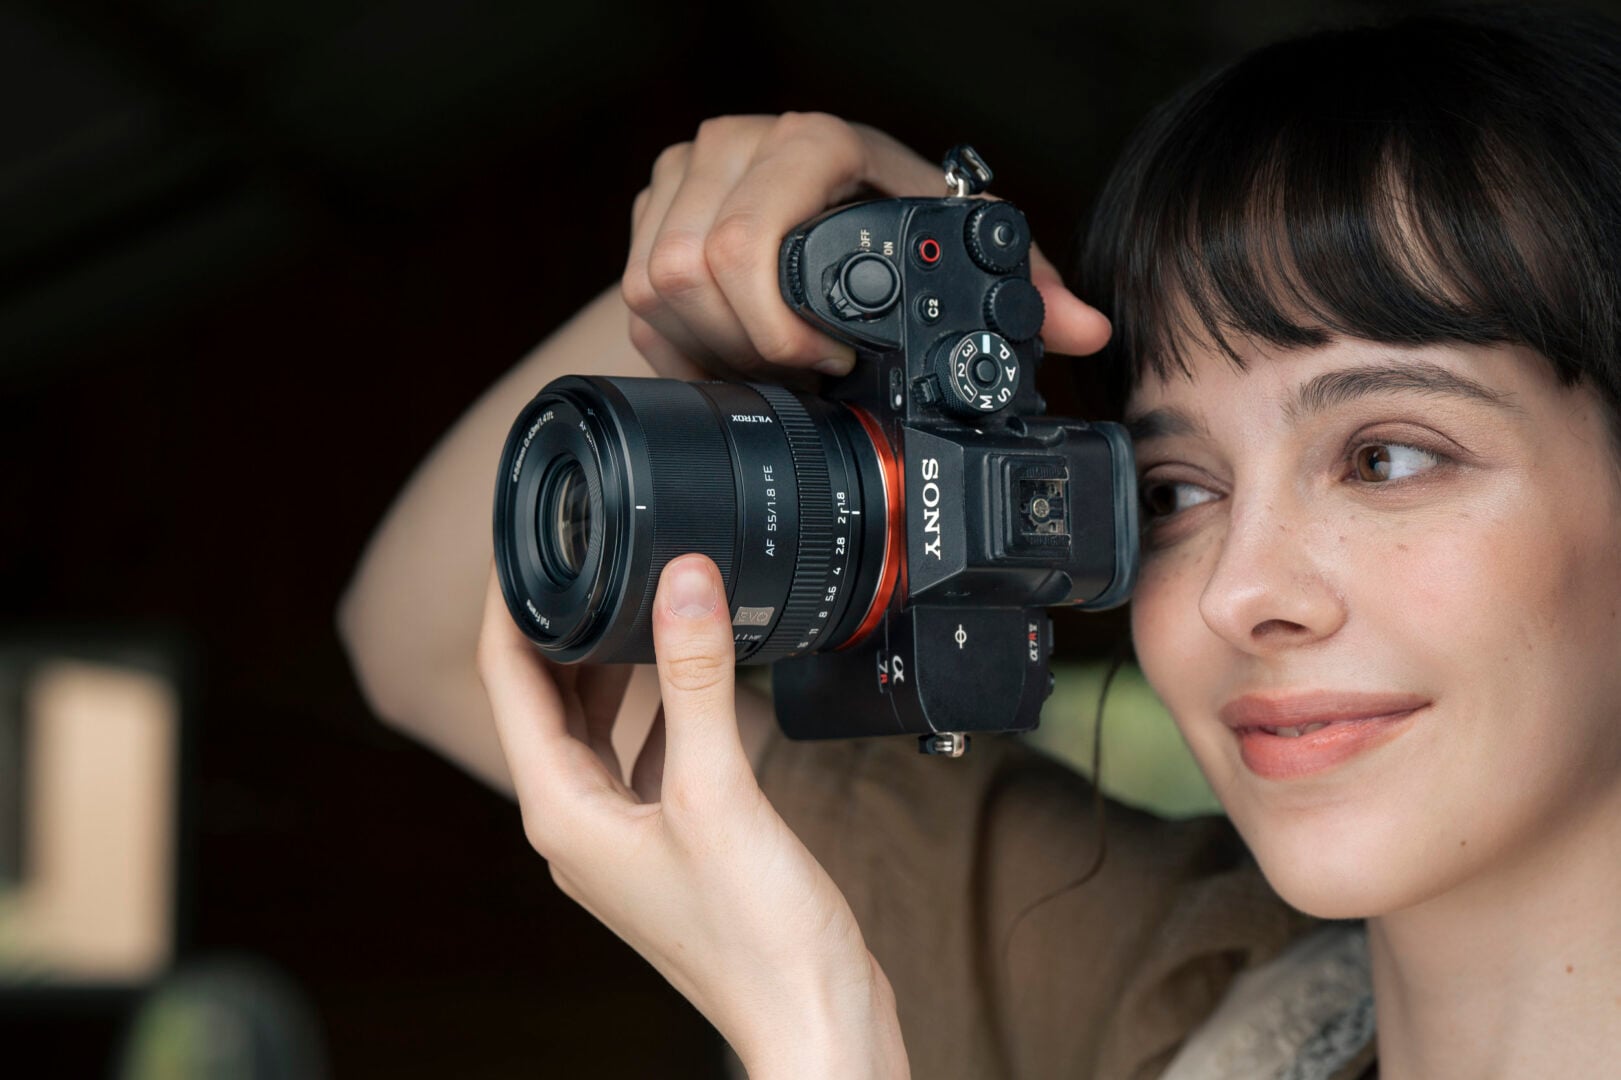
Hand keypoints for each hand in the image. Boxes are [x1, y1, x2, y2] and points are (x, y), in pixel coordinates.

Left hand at [476, 554, 907, 1076]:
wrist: (814, 1017)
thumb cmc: (756, 938)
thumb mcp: (719, 790)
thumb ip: (696, 679)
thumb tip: (682, 580)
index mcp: (562, 811)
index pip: (509, 682)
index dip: (512, 607)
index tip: (528, 543)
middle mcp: (578, 824)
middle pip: (545, 700)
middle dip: (561, 626)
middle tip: (585, 553)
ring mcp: (623, 836)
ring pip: (596, 726)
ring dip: (607, 663)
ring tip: (633, 593)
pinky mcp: (671, 841)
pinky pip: (645, 753)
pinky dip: (656, 705)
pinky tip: (686, 672)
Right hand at [622, 112, 1110, 381]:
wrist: (788, 198)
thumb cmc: (877, 215)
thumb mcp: (946, 238)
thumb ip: (1023, 283)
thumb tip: (1087, 328)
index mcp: (811, 141)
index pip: (749, 238)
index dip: (780, 323)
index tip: (829, 361)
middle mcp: (734, 144)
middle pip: (693, 274)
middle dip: (748, 347)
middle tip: (802, 372)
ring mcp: (678, 176)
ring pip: (659, 293)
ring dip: (713, 348)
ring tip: (769, 361)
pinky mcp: (642, 214)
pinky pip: (638, 304)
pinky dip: (682, 346)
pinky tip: (729, 349)